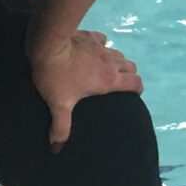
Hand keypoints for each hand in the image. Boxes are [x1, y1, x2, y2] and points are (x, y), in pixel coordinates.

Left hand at [31, 30, 140, 150]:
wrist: (47, 45)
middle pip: (131, 67)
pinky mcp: (90, 36)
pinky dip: (101, 46)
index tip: (132, 95)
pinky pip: (103, 41)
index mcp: (109, 80)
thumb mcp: (59, 105)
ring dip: (116, 61)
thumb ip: (60, 127)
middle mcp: (111, 63)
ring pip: (119, 53)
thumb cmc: (57, 76)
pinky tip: (92, 50)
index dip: (137, 89)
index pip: (136, 83)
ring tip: (105, 68)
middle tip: (118, 83)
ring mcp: (101, 47)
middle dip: (129, 74)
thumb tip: (56, 148)